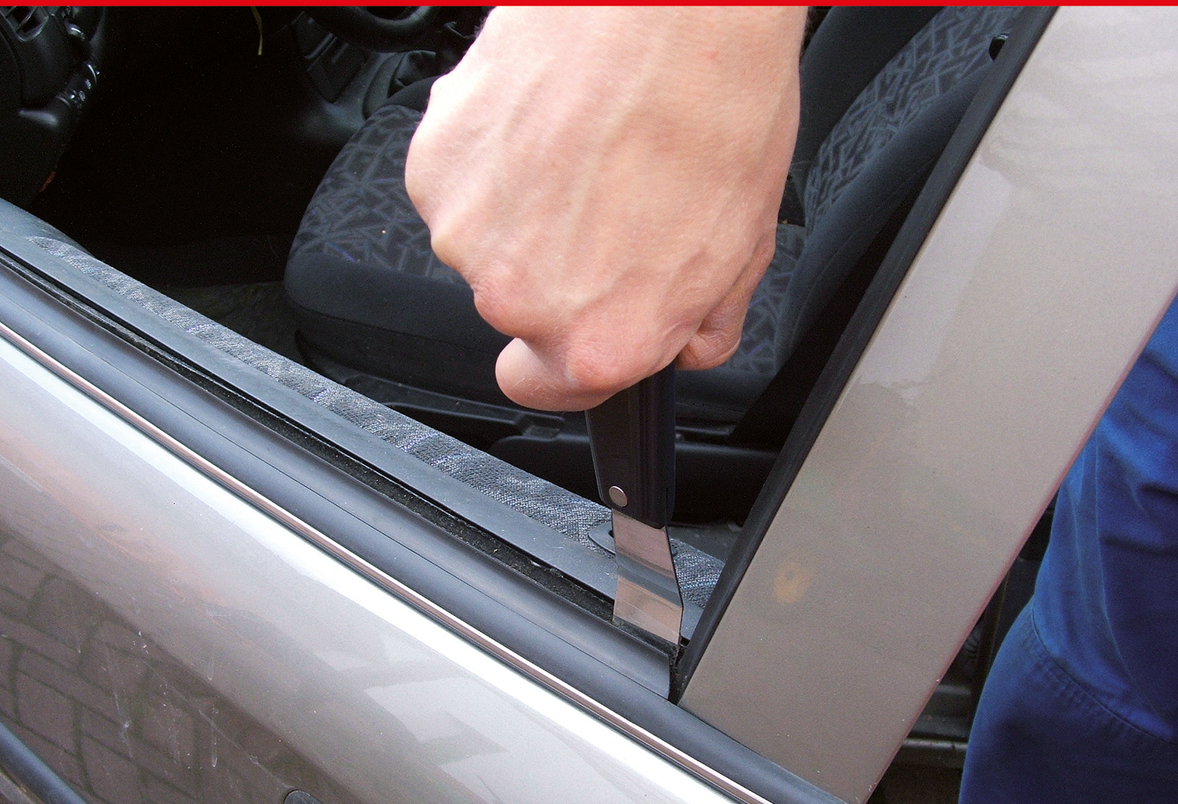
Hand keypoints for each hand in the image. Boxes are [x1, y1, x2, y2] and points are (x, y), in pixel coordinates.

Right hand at [406, 6, 804, 409]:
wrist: (668, 3)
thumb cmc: (716, 106)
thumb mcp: (743, 244)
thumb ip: (701, 322)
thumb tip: (686, 343)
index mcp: (599, 339)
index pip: (548, 390)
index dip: (569, 359)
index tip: (581, 329)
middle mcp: (522, 300)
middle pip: (522, 310)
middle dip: (560, 269)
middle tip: (613, 201)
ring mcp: (467, 234)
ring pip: (488, 243)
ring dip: (526, 210)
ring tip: (587, 148)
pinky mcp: (435, 167)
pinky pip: (461, 185)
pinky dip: (495, 161)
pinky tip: (550, 120)